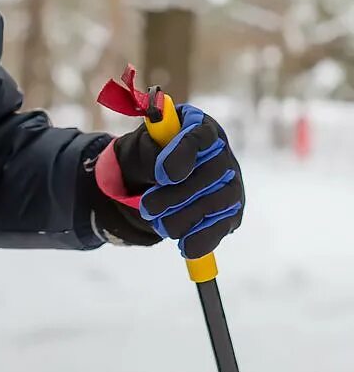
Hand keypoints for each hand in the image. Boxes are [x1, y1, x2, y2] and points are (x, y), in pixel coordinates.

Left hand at [109, 104, 244, 258]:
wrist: (148, 180)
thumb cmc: (146, 156)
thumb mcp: (139, 149)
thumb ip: (150, 153)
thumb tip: (161, 168)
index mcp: (196, 124)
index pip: (199, 135)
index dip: (183, 155)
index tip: (161, 175)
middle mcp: (220, 151)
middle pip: (212, 171)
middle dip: (178, 194)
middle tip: (147, 207)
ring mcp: (230, 181)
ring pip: (219, 200)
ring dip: (186, 217)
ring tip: (158, 225)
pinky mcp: (231, 210)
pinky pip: (224, 224)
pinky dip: (205, 237)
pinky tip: (187, 247)